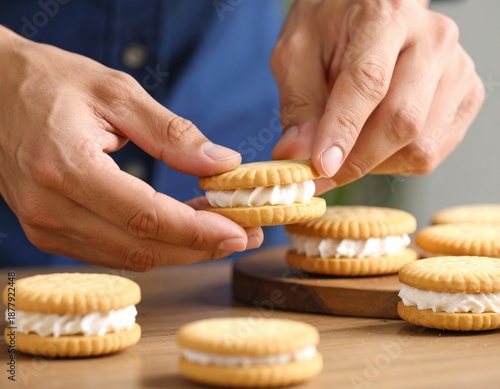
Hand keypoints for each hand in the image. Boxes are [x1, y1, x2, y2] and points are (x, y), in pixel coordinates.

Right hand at [0, 27, 261, 269]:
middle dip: (199, 247)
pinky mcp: (47, 230)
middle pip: (141, 247)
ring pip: (128, 257)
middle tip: (242, 236)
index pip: (146, 218)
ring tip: (219, 231)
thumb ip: (171, 132)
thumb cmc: (48, 81)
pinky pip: (111, 252)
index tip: (239, 232)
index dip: (199, 231)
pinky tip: (179, 229)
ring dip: (180, 250)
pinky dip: (151, 246)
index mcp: (67, 167)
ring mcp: (45, 225)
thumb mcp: (115, 92)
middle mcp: (51, 207)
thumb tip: (222, 162)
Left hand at [271, 0, 484, 191]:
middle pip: (403, 120)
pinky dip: (395, 162)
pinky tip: (373, 142)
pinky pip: (430, 153)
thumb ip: (297, 104)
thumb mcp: (296, 54)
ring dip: (374, 164)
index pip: (369, 82)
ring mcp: (456, 70)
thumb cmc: (329, 31)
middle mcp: (432, 39)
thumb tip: (295, 154)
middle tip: (320, 174)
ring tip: (348, 146)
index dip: (344, 130)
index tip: (320, 166)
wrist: (367, 14)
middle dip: (356, 160)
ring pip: (419, 146)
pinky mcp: (465, 97)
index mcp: (386, 16)